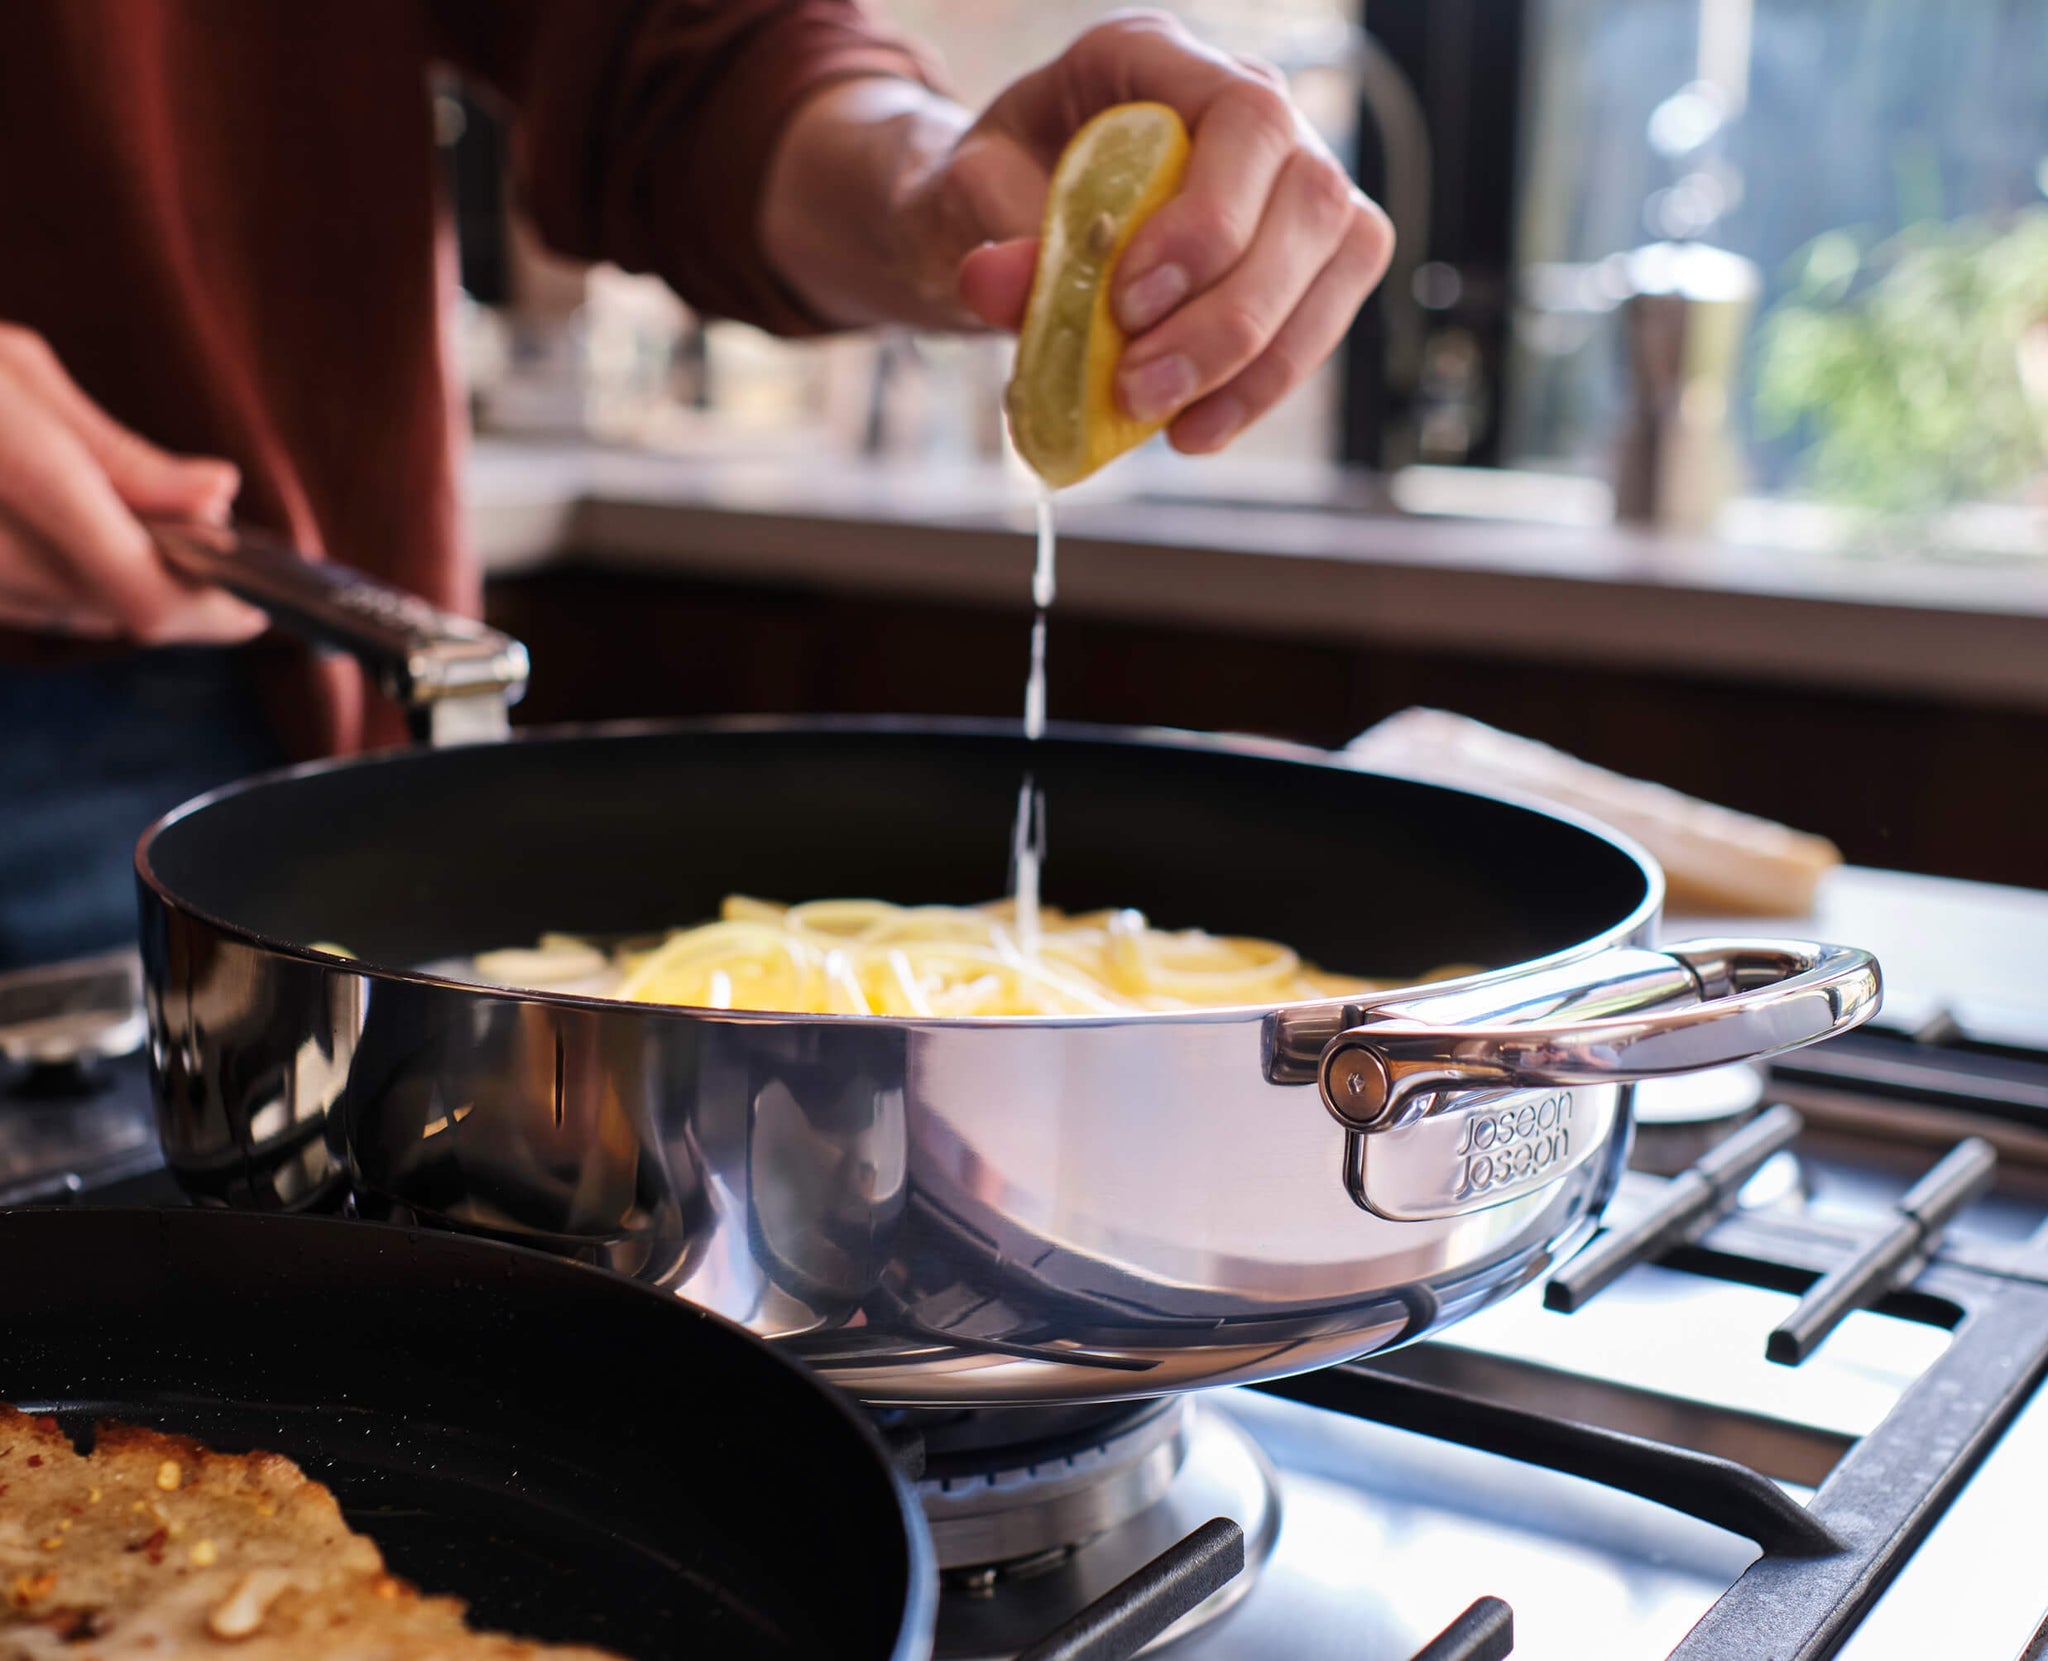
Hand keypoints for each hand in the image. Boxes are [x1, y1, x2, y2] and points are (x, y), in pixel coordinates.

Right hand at [0, 323, 264, 641]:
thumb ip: (118, 454)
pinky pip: (13, 603)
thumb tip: (218, 497)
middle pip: (108, 611)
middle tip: (222, 563)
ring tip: (158, 542)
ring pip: (61, 614)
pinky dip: (62, 584)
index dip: (213, 613)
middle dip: (178, 595)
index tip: (261, 605)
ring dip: (120, 591)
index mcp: (10, 469)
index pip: (139, 591)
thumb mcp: (12, 371)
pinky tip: (81, 544)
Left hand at [942, 13, 1393, 454]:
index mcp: (1162, 59)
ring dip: (1257, 363)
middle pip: (1311, 198)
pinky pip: (1321, 319)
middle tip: (1139, 388)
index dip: (1209, 219)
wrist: (1003, 216)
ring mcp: (1295, 177)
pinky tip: (1195, 427)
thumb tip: (997, 281)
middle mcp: (1253, 106)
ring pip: (1341, 260)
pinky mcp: (1311, 253)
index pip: (1244, 116)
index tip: (1130, 305)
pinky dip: (1261, 387)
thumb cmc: (997, 185)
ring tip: (1167, 422)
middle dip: (1230, 316)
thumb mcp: (969, 193)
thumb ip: (993, 228)